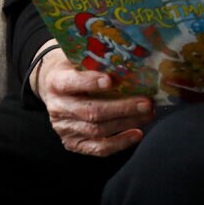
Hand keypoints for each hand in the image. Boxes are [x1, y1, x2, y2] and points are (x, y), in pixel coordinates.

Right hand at [32, 44, 154, 156]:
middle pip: (90, 111)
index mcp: (56, 81)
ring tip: (149, 114)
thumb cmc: (76, 68)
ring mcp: (64, 128)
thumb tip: (132, 56)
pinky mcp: (73, 142)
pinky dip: (119, 143)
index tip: (111, 80)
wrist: (54, 87)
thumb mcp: (80, 59)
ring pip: (96, 130)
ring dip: (126, 123)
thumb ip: (97, 60)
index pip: (71, 83)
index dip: (90, 83)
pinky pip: (97, 148)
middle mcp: (58, 107)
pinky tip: (137, 134)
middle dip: (121, 108)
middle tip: (147, 103)